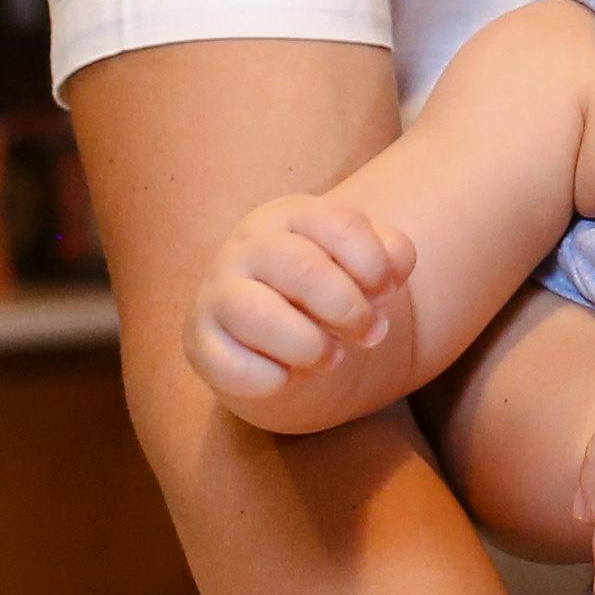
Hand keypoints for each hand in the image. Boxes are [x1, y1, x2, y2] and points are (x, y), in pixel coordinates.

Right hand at [186, 192, 417, 428]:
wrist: (276, 340)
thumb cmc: (326, 293)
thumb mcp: (364, 266)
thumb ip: (391, 256)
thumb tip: (395, 262)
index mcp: (290, 215)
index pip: (340, 224)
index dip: (376, 266)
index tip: (387, 294)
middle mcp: (246, 245)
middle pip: (302, 267)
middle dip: (348, 310)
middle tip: (370, 334)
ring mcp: (215, 293)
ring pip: (259, 314)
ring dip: (311, 345)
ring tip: (331, 357)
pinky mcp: (199, 343)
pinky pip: (233, 365)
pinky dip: (272, 380)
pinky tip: (287, 375)